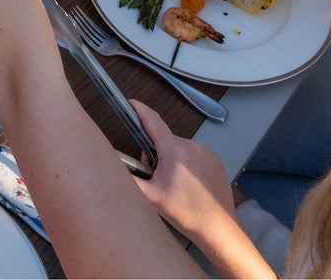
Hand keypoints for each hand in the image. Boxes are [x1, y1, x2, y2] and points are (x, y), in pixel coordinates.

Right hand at [130, 99, 238, 243]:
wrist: (217, 227)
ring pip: (179, 149)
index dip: (139, 110)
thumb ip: (129, 178)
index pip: (153, 120)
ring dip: (172, 160)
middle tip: (155, 176)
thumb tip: (113, 166)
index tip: (131, 103)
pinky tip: (189, 185)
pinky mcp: (216, 161)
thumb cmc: (185, 212)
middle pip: (165, 140)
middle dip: (155, 153)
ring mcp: (206, 152)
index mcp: (173, 150)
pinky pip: (194, 156)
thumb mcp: (150, 196)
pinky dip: (187, 165)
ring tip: (175, 185)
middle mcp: (191, 145)